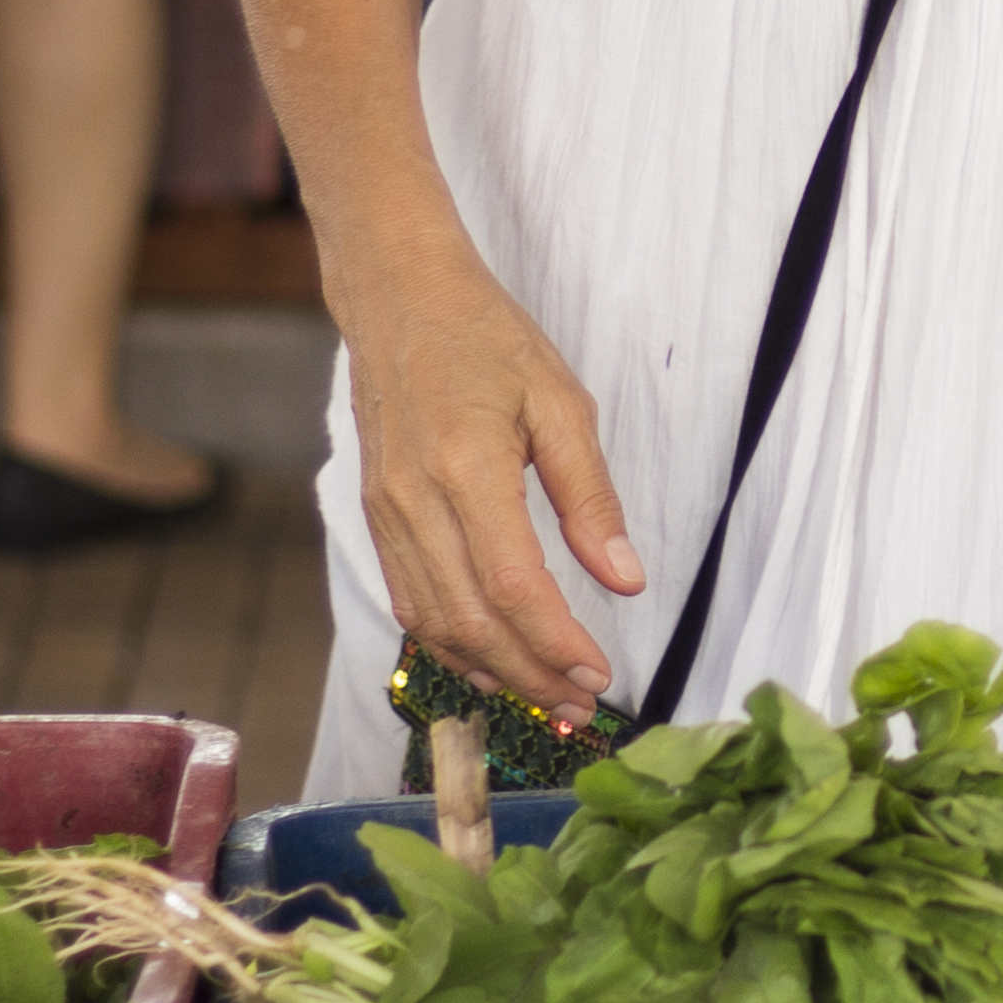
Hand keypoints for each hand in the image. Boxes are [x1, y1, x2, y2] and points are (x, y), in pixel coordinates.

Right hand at [341, 244, 645, 724]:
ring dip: (492, 670)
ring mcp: (386, 513)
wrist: (397, 298)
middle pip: (471, 620)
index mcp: (467, 465)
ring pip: (434, 622)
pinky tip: (492, 659)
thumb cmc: (486, 338)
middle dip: (530, 674)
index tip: (598, 672)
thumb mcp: (561, 401)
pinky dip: (451, 642)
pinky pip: (411, 600)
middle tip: (579, 704)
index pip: (512, 585)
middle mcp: (415, 500)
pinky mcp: (376, 518)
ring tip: (546, 695)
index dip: (555, 642)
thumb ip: (591, 496)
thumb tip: (626, 579)